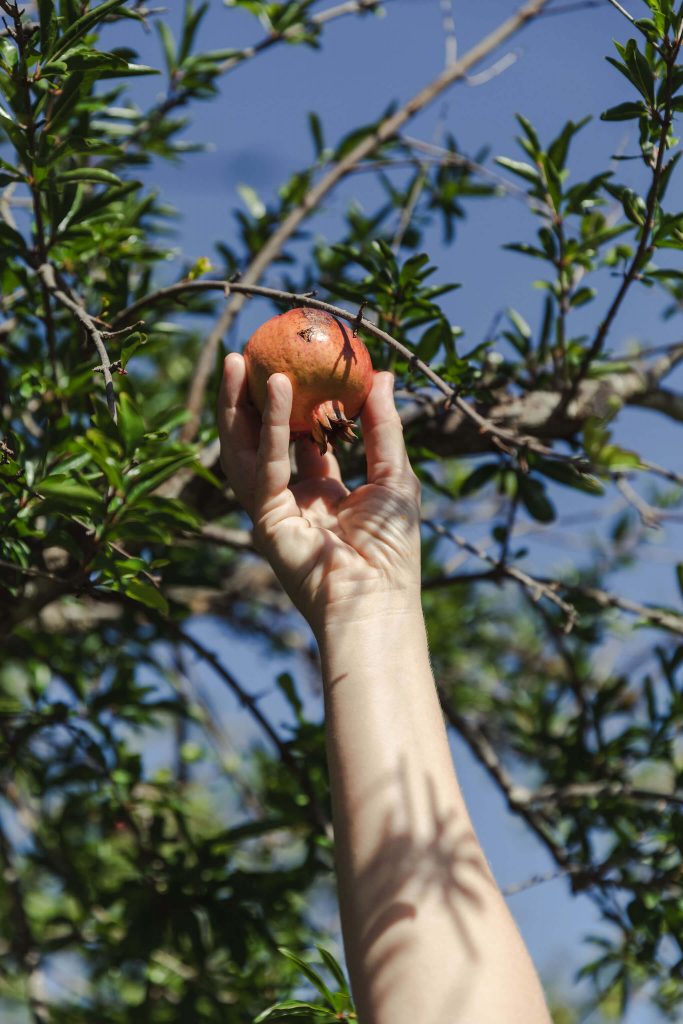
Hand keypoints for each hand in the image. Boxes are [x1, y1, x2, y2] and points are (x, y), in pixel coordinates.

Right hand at [217, 353, 421, 634]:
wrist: (378, 600)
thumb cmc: (394, 547)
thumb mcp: (395, 474)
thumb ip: (384, 426)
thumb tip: (382, 374)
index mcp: (322, 493)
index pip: (300, 441)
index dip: (295, 404)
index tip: (294, 364)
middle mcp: (292, 499)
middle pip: (262, 440)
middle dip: (251, 399)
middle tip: (250, 355)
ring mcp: (273, 510)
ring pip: (246, 449)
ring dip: (239, 405)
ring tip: (238, 360)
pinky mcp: (264, 519)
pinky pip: (264, 465)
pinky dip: (271, 427)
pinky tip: (276, 389)